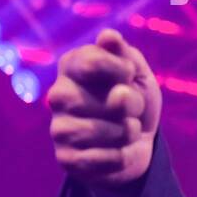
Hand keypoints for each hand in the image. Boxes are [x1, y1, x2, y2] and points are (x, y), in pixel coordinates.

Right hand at [47, 28, 161, 188]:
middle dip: (134, 106)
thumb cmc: (134, 100)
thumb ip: (125, 55)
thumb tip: (108, 37)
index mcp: (72, 67)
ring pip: (111, 131)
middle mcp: (58, 95)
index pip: (93, 61)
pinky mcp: (66, 159)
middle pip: (113, 100)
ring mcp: (59, 129)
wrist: (137, 142)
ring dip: (130, 132)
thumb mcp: (137, 74)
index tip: (129, 75)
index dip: (123, 70)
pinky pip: (108, 158)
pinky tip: (118, 151)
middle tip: (130, 108)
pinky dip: (124, 156)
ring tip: (125, 130)